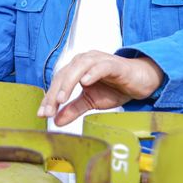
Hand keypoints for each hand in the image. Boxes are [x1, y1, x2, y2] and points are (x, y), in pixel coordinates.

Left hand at [37, 51, 164, 126]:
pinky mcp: (114, 64)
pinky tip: (85, 83)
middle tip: (49, 110)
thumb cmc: (115, 87)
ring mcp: (99, 60)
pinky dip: (92, 73)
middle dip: (55, 93)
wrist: (139, 82)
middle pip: (65, 74)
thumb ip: (73, 109)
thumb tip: (56, 121)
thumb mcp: (91, 101)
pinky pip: (101, 67)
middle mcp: (84, 61)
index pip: (58, 82)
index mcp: (76, 68)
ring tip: (61, 99)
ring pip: (79, 68)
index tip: (42, 114)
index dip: (49, 98)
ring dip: (68, 83)